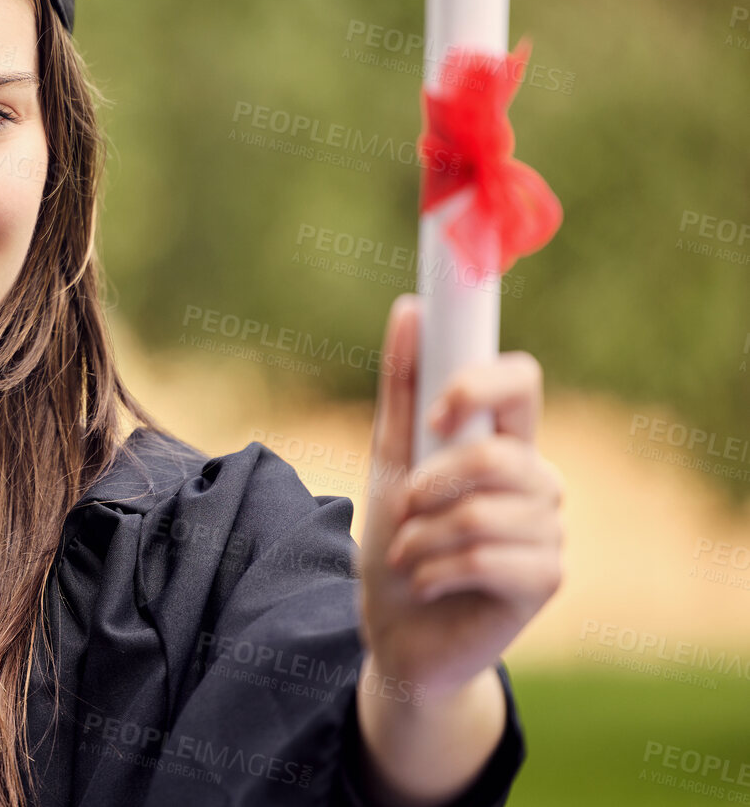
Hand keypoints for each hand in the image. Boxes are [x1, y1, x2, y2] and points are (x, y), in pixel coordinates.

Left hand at [359, 293, 564, 699]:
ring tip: (411, 554)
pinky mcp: (547, 578)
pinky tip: (428, 583)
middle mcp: (537, 478)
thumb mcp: (388, 460)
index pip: (521, 380)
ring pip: (484, 512)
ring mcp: (549, 529)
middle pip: (498, 454)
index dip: (481, 384)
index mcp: (503, 439)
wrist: (399, 631)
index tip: (439, 413)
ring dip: (423, 537)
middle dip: (431, 485)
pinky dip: (436, 569)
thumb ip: (402, 390)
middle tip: (405, 510)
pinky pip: (488, 557)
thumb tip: (410, 308)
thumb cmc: (399, 538)